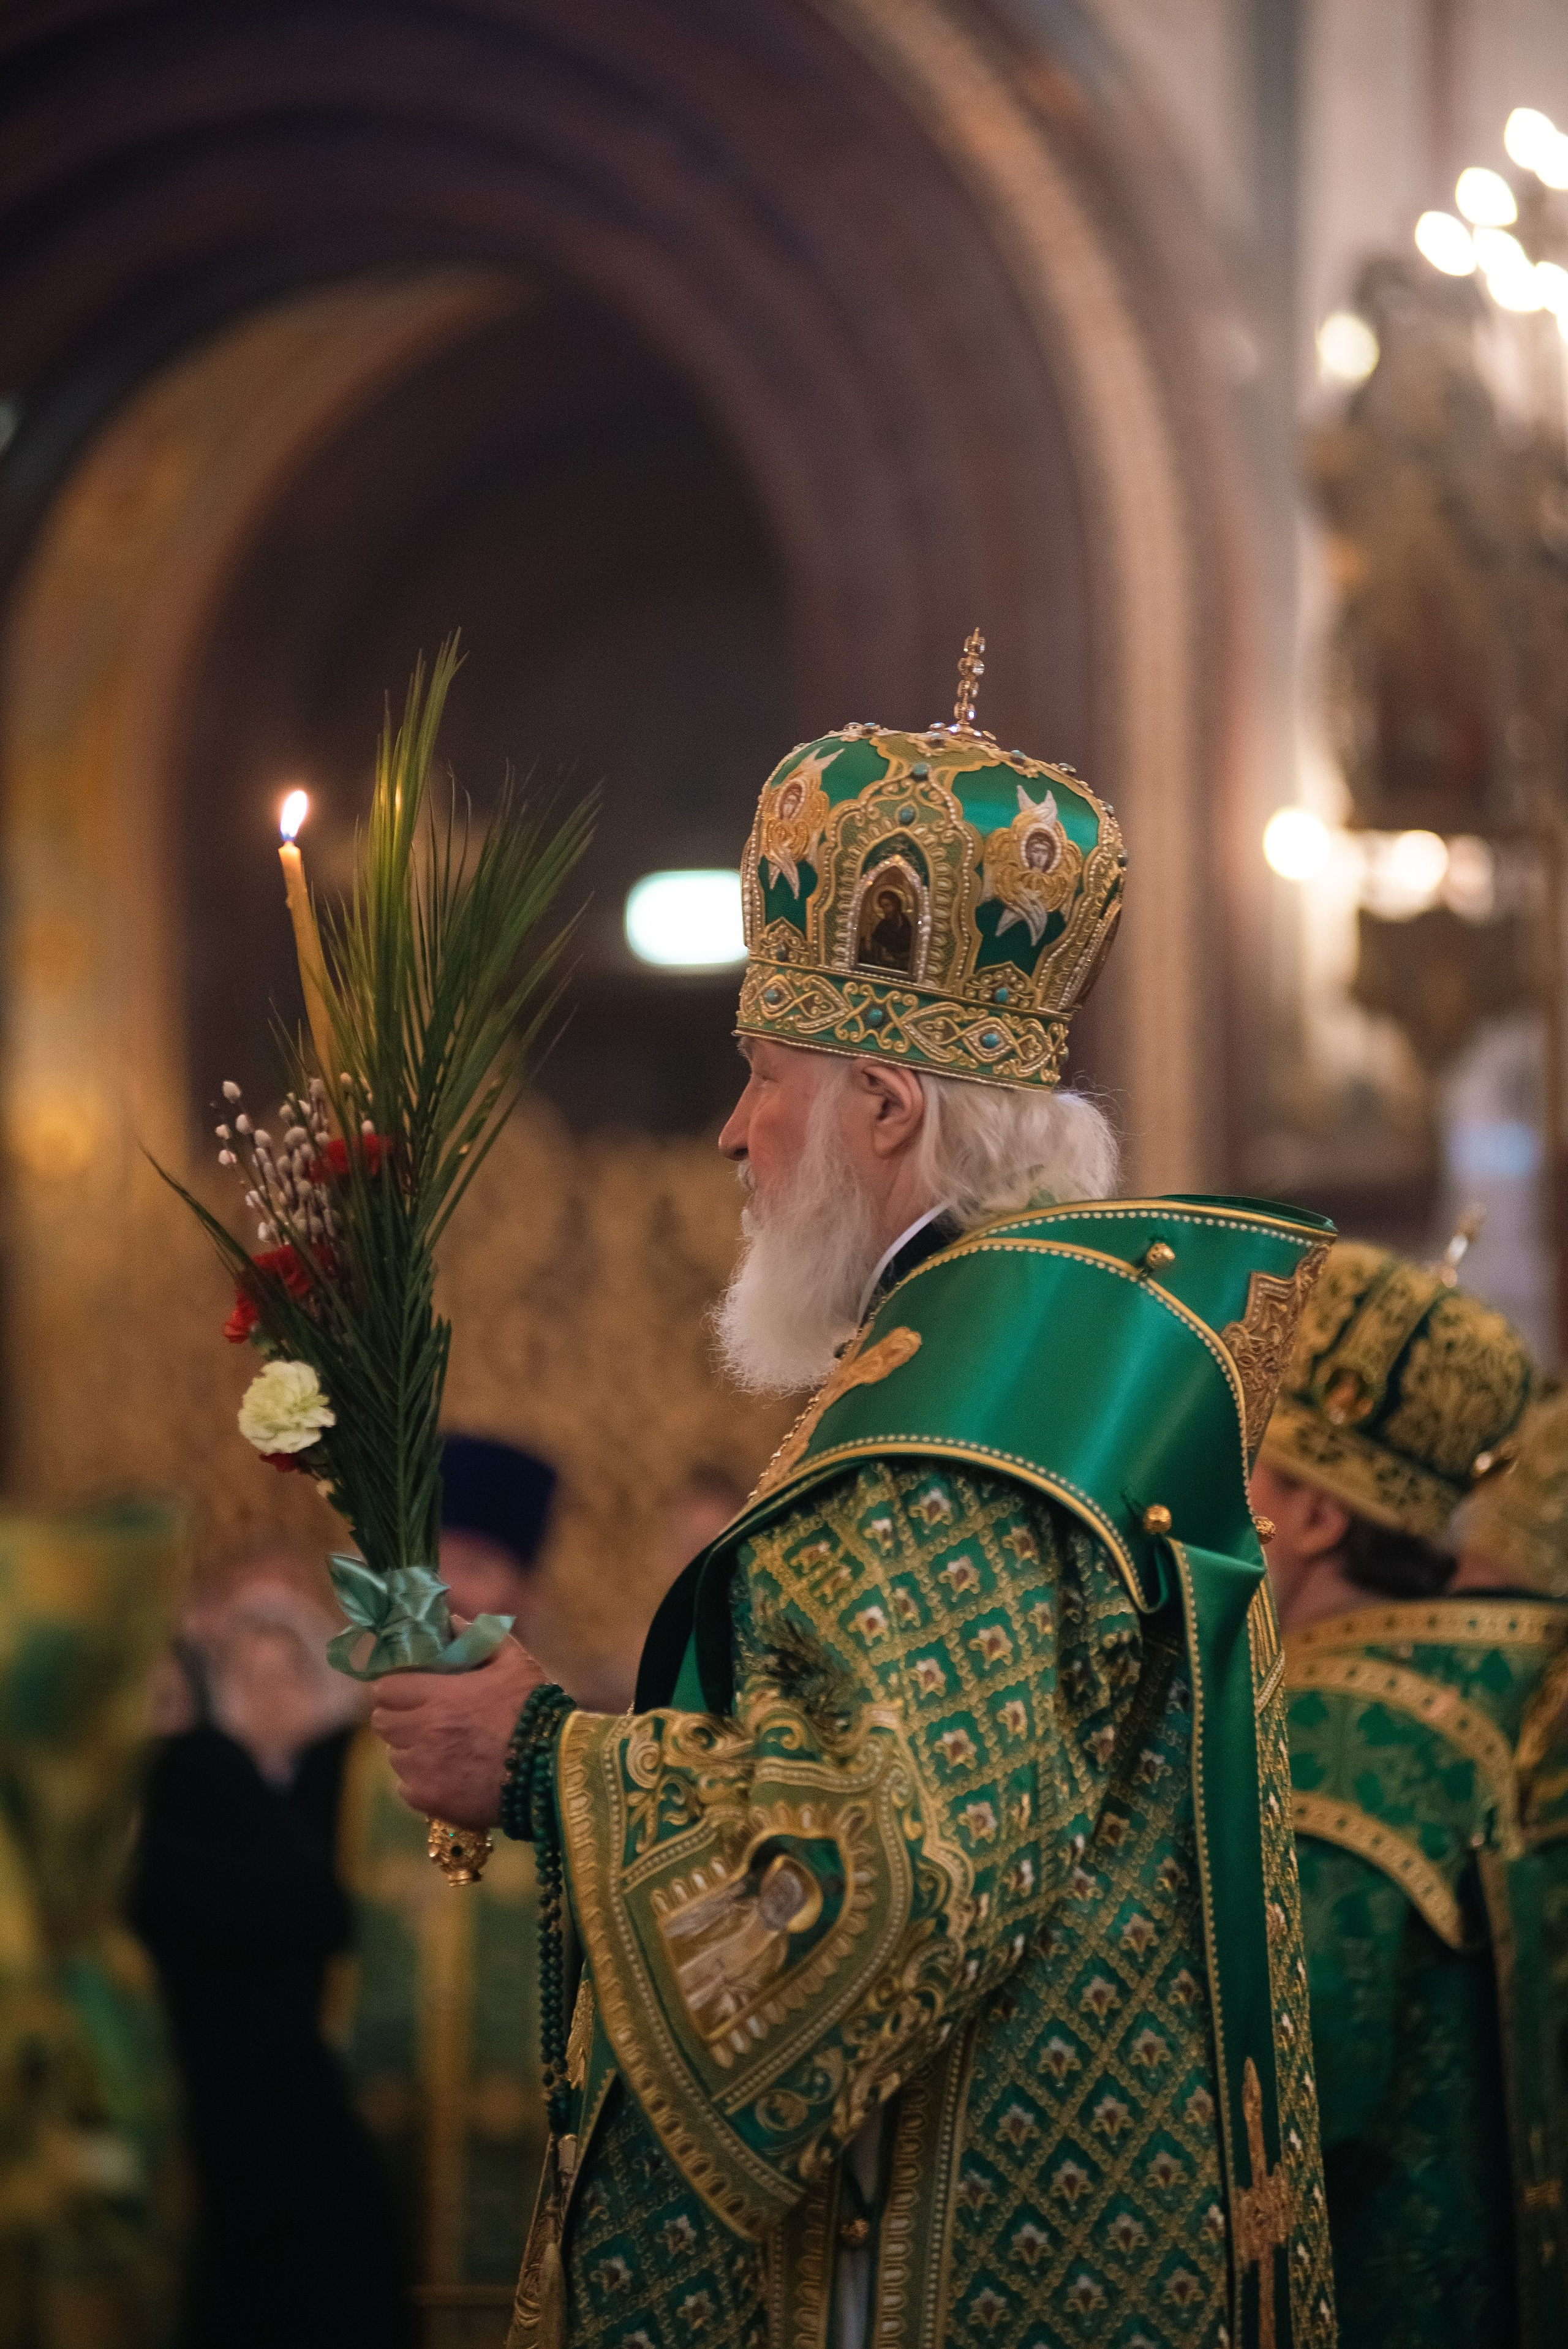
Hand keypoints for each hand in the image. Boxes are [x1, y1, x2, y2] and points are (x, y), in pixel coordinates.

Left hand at [371, 1629, 546, 1826]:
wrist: (553, 1770)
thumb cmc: (534, 1711)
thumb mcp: (513, 1662)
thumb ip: (478, 1637)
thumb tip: (449, 1623)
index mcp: (439, 1695)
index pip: (386, 1688)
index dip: (395, 1687)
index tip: (409, 1688)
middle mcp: (423, 1731)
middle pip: (382, 1722)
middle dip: (398, 1716)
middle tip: (422, 1717)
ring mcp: (423, 1769)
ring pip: (394, 1756)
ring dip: (410, 1749)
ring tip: (440, 1748)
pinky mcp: (429, 1800)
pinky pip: (406, 1788)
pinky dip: (420, 1781)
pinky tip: (447, 1775)